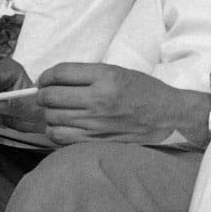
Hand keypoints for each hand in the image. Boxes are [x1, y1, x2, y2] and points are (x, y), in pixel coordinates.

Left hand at [36, 62, 199, 144]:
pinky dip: (55, 130)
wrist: (166, 113)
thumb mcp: (118, 71)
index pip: (60, 73)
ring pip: (51, 118)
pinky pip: (60, 137)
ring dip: (49, 113)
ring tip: (57, 111)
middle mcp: (99, 99)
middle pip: (50, 97)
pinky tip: (63, 125)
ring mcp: (96, 122)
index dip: (46, 76)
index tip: (46, 79)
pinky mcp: (96, 140)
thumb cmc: (143, 90)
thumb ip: (87, 75)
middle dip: (43, 95)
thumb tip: (53, 80)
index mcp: (106, 76)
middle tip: (48, 95)